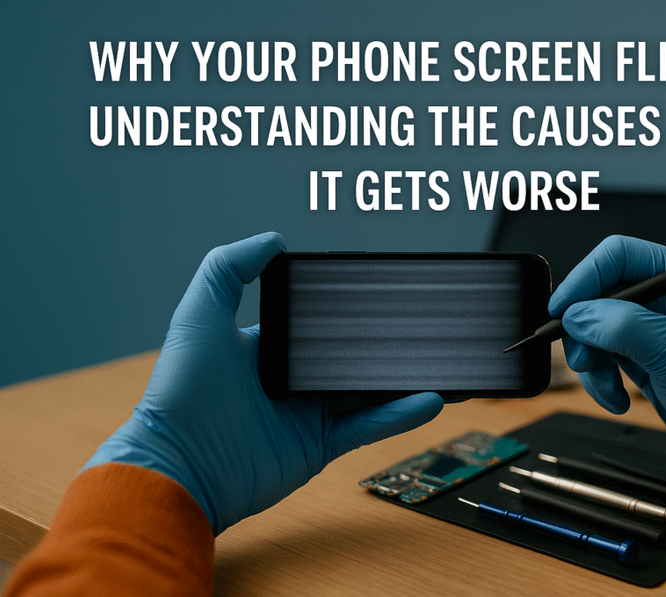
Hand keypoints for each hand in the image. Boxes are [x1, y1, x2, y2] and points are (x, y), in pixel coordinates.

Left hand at [84, 232, 443, 533]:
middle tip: (419, 329)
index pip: (315, 324)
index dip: (345, 312)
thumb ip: (228, 268)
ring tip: (438, 363)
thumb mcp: (199, 314)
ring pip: (365, 391)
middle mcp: (289, 381)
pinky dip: (399, 414)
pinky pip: (367, 427)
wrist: (180, 466)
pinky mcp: (318, 447)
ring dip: (402, 379)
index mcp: (265, 348)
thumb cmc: (180, 392)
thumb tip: (273, 239)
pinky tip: (429, 398)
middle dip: (383, 346)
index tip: (379, 295)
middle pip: (347, 358)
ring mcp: (306, 415)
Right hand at [548, 235, 665, 505]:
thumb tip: (576, 315)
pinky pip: (604, 359)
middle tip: (582, 358)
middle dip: (585, 329)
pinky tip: (619, 399)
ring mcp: (654, 331)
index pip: (620, 256)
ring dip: (591, 361)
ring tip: (607, 387)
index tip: (562, 308)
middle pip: (600, 294)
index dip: (585, 277)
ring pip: (596, 330)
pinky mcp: (646, 361)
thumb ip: (622, 326)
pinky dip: (601, 380)